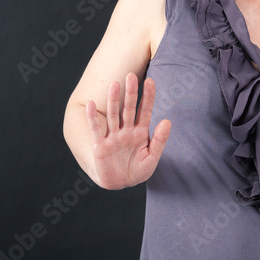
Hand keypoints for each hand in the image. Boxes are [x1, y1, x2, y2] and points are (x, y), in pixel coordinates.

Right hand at [85, 73, 170, 188]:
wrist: (121, 184)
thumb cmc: (137, 170)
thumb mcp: (152, 157)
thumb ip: (160, 140)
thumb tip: (167, 121)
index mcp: (140, 132)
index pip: (145, 110)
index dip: (148, 96)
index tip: (150, 80)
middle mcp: (126, 131)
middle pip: (128, 108)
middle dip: (130, 93)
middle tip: (131, 75)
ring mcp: (113, 137)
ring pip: (113, 115)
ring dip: (113, 100)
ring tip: (114, 84)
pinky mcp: (100, 146)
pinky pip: (96, 130)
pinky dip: (93, 118)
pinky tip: (92, 104)